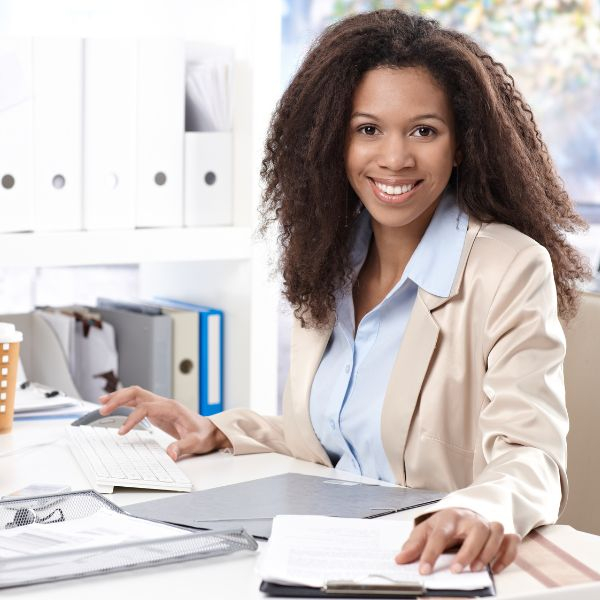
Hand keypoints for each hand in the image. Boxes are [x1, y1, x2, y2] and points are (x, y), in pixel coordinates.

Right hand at [98, 385, 230, 459]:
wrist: (210, 431)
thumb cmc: (204, 435)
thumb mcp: (195, 443)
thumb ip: (182, 447)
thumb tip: (170, 454)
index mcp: (171, 408)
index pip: (145, 407)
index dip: (132, 418)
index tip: (122, 432)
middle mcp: (164, 403)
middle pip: (137, 393)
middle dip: (119, 399)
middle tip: (103, 408)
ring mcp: (160, 405)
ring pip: (136, 394)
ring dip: (119, 397)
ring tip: (102, 403)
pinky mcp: (157, 411)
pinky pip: (138, 402)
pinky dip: (125, 403)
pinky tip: (114, 406)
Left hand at [395, 508, 519, 574]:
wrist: (462, 512)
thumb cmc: (445, 524)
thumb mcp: (426, 530)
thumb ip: (414, 545)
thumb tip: (400, 559)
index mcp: (449, 518)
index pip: (439, 534)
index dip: (430, 553)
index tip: (424, 570)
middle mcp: (471, 519)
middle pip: (476, 529)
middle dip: (467, 551)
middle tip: (456, 571)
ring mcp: (487, 525)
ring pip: (496, 532)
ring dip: (488, 552)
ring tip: (475, 569)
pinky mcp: (500, 534)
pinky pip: (511, 541)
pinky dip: (506, 555)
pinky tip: (495, 569)